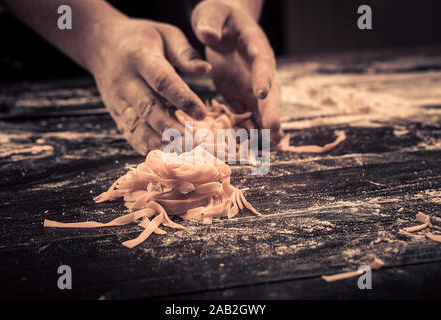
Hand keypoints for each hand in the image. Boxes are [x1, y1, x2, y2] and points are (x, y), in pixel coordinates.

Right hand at [86, 17, 211, 154]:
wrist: (101, 44)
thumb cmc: (142, 38)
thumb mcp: (165, 34)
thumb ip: (185, 53)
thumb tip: (206, 70)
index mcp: (141, 58)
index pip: (163, 81)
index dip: (182, 99)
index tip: (202, 114)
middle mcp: (126, 82)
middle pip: (149, 109)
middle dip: (172, 129)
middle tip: (196, 142)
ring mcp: (118, 101)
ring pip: (138, 127)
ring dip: (160, 143)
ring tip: (183, 153)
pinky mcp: (117, 114)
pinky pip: (130, 135)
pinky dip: (147, 148)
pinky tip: (165, 156)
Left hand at [191, 0, 282, 143]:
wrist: (224, 26)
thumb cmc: (218, 16)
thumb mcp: (211, 13)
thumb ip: (210, 22)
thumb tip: (208, 35)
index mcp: (254, 45)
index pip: (261, 61)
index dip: (263, 76)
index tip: (263, 92)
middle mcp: (258, 69)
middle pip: (270, 91)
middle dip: (271, 112)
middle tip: (273, 132)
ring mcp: (250, 84)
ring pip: (261, 108)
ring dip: (264, 127)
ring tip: (267, 148)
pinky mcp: (240, 94)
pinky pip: (245, 113)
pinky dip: (247, 130)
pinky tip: (249, 148)